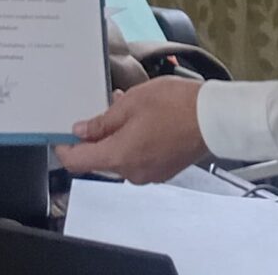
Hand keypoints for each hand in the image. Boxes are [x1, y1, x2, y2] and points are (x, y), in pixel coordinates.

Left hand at [53, 77, 207, 183]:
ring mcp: (149, 174)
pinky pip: (138, 158)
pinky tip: (143, 121)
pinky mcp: (163, 170)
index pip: (77, 162)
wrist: (215, 118)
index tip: (61, 136)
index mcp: (119, 156)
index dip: (64, 148)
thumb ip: (102, 121)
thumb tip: (81, 131)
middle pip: (99, 159)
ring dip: (117, 137)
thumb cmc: (177, 106)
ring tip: (126, 109)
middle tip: (100, 111)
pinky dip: (134, 142)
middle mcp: (132, 172)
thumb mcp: (131, 103)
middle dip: (96, 137)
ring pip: (120, 157)